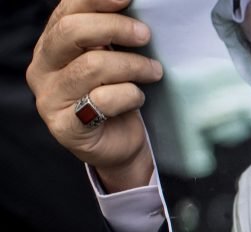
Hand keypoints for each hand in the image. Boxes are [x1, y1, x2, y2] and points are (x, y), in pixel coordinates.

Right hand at [26, 0, 162, 191]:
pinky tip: (138, 98)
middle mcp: (43, 69)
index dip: (96, 0)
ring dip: (132, 65)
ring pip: (92, 67)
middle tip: (145, 35)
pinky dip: (129, 95)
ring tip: (153, 71)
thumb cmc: (117, 94)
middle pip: (71, 33)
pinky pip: (102, 101)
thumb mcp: (113, 57)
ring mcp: (50, 99)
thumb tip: (132, 5)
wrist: (119, 143)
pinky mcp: (66, 127)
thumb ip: (112, 34)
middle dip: (114, 28)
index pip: (67, 12)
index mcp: (52, 45)